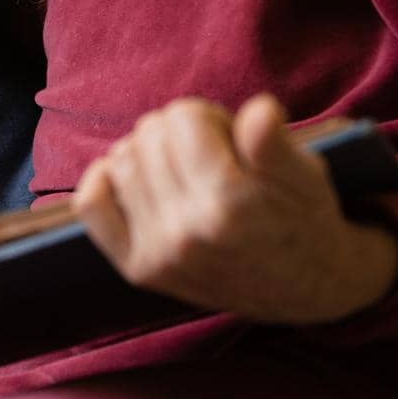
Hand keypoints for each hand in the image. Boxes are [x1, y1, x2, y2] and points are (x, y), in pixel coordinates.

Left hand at [74, 94, 397, 323]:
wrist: (307, 288)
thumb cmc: (305, 219)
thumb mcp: (306, 175)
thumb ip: (275, 142)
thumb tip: (259, 110)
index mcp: (228, 204)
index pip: (185, 117)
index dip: (210, 117)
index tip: (230, 137)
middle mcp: (186, 233)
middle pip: (151, 134)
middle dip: (180, 132)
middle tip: (211, 155)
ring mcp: (158, 255)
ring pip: (122, 159)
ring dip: (149, 153)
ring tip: (185, 170)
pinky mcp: (139, 269)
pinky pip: (90, 205)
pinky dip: (106, 179)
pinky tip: (137, 178)